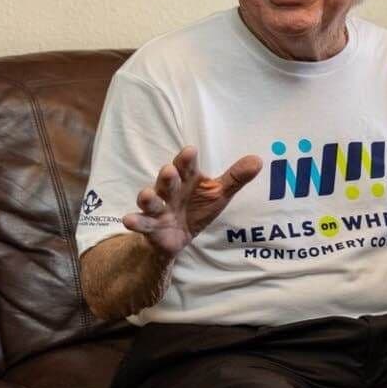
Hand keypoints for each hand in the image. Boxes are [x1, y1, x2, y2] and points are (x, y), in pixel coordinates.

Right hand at [121, 146, 262, 260]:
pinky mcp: (150, 226)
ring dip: (148, 197)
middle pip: (167, 182)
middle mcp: (170, 191)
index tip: (190, 151)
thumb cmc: (197, 207)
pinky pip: (142, 224)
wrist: (178, 236)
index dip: (186, 160)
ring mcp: (158, 209)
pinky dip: (135, 222)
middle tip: (169, 171)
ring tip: (147, 195)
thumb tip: (258, 160)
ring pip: (151, 201)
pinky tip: (128, 220)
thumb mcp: (219, 194)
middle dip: (168, 177)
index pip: (186, 168)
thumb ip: (236, 178)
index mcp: (186, 180)